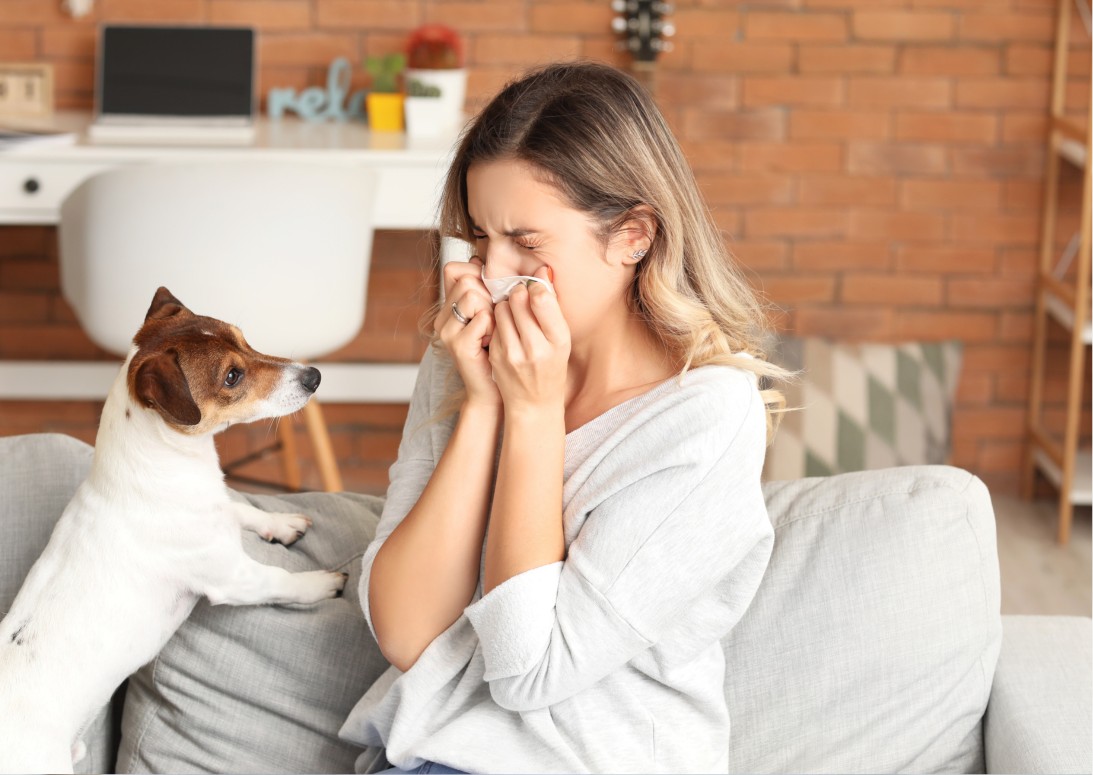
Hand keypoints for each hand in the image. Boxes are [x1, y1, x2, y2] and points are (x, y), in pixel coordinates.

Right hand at [436, 256, 500, 408]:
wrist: (495, 389)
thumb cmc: (499, 349)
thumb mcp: (494, 313)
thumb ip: (490, 288)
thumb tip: (486, 257)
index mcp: (449, 306)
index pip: (454, 269)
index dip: (476, 274)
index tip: (491, 294)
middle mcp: (442, 316)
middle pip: (467, 279)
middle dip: (489, 294)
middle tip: (494, 319)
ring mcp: (447, 331)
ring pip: (472, 294)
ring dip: (492, 310)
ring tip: (494, 330)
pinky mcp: (458, 345)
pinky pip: (482, 317)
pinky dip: (495, 326)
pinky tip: (494, 341)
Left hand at [489, 266, 570, 413]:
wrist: (533, 403)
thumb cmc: (551, 366)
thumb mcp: (561, 339)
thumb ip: (552, 307)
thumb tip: (542, 271)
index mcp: (558, 341)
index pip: (541, 299)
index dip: (536, 286)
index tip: (536, 287)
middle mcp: (535, 348)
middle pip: (518, 299)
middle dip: (520, 293)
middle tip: (523, 297)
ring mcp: (512, 353)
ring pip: (502, 308)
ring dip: (508, 305)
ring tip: (515, 314)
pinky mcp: (496, 355)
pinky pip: (494, 322)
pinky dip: (499, 320)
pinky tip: (507, 330)